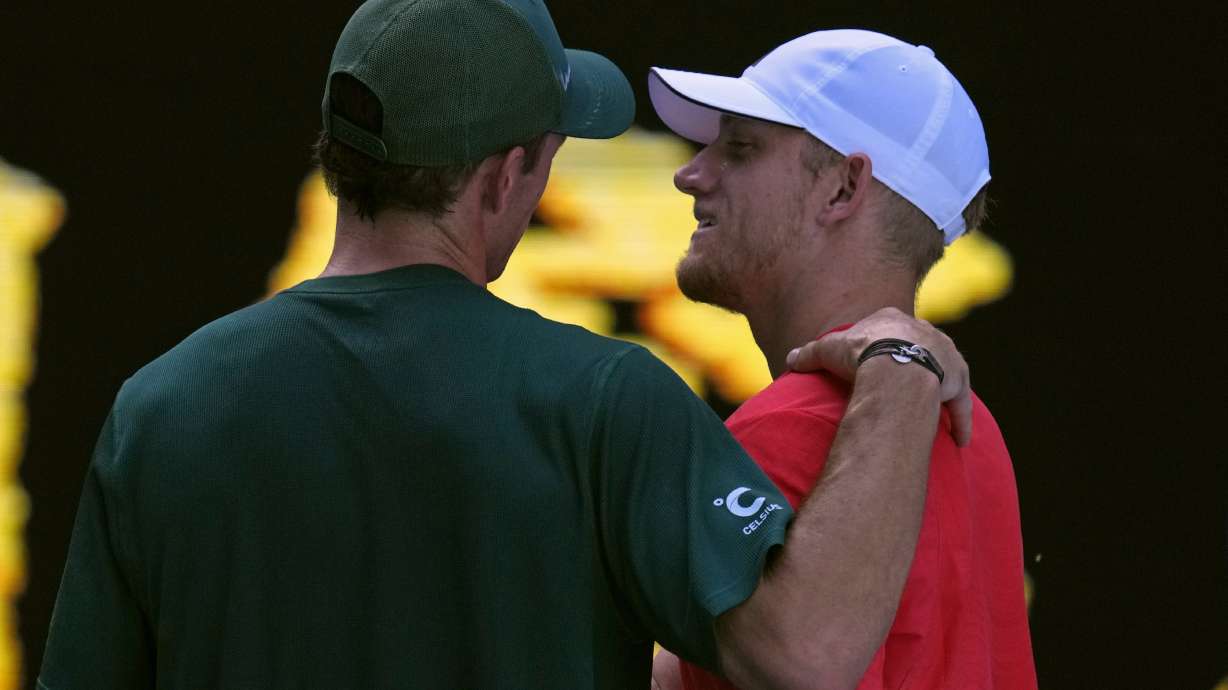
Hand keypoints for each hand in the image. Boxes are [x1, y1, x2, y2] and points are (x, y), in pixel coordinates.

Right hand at [786, 307, 971, 445]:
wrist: (895, 367)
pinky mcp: (958, 380)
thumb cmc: (861, 353)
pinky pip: (961, 402)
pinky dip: (961, 420)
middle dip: (914, 358)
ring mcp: (945, 354)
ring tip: (932, 407)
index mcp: (893, 319)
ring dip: (941, 385)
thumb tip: (790, 360)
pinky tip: (960, 440)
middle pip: (920, 344)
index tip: (875, 354)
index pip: (889, 327)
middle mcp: (925, 331)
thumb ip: (809, 354)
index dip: (882, 341)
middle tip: (903, 380)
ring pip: (945, 370)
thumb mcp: (827, 350)